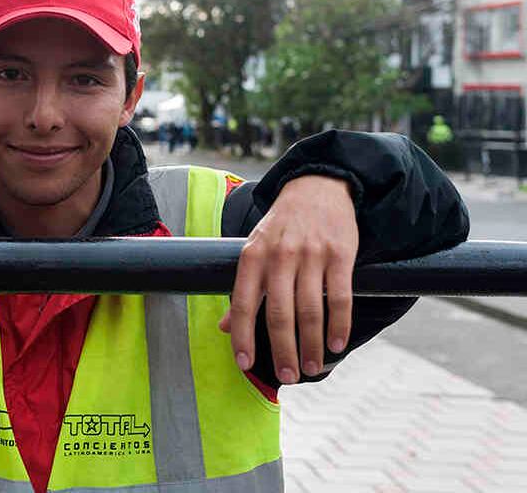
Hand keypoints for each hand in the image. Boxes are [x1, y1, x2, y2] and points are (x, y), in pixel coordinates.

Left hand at [219, 175, 358, 383]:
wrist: (317, 187)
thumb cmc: (281, 226)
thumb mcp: (254, 249)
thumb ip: (244, 289)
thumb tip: (224, 329)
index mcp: (252, 256)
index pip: (241, 303)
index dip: (242, 336)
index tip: (245, 364)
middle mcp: (279, 256)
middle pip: (278, 313)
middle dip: (281, 350)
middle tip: (287, 375)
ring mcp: (311, 255)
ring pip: (310, 310)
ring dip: (310, 344)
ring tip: (311, 367)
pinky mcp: (340, 254)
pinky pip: (340, 297)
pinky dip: (339, 325)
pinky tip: (335, 343)